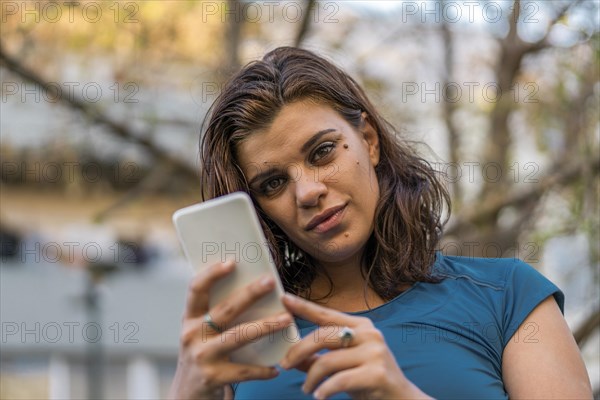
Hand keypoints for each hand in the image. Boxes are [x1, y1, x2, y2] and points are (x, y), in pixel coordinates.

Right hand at [169, 260, 292, 399]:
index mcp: (189, 318)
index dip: (212, 274)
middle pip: (224, 309)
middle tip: (270, 282)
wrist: (186, 395)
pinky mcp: (212, 378)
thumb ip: (217, 313)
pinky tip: (277, 367)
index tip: (232, 261)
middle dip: (249, 294)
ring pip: (238, 336)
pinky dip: (263, 369)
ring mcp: (201, 356)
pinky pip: (244, 370)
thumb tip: (252, 286)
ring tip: (286, 319)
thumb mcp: (201, 333)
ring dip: (265, 326)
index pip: (196, 289)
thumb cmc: (203, 355)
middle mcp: (191, 335)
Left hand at [280, 294, 431, 399]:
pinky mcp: (377, 373)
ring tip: (307, 389)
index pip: (326, 314)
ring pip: (327, 361)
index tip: (284, 299)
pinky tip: (320, 396)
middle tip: (285, 365)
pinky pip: (339, 380)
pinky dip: (324, 390)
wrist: (401, 399)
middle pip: (322, 336)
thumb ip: (319, 358)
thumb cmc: (368, 379)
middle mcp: (369, 334)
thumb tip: (291, 357)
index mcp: (360, 326)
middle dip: (298, 351)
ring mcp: (375, 353)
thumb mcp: (343, 364)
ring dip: (311, 378)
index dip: (304, 306)